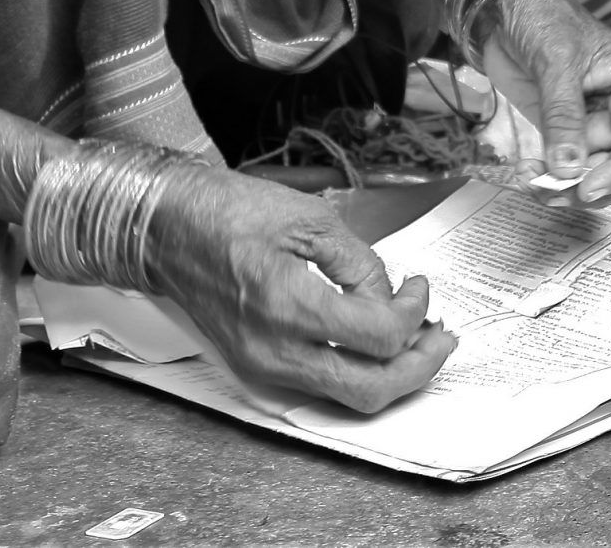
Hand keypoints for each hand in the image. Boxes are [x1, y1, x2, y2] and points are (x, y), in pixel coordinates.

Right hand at [143, 161, 455, 412]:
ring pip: (347, 398)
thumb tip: (388, 299)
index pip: (379, 335)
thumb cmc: (231, 212)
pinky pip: (321, 386)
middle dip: (419, 367)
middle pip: (369, 389)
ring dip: (392, 374)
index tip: (419, 287)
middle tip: (441, 337)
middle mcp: (275, 349)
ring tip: (416, 341)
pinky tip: (372, 343)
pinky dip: (356, 370)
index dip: (414, 312)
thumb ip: (362, 264)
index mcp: (289, 304)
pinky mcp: (258, 368)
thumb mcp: (312, 220)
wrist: (169, 230)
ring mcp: (264, 366)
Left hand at [475, 0, 610, 204]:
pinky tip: (528, 171)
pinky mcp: (573, 133)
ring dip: (568, 188)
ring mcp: (600, 123)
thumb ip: (563, 117)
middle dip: (594, 186)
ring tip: (534, 183)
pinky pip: (571, 169)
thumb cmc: (544, 18)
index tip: (588, 189)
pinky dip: (551, 179)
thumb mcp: (557, 63)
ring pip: (599, 175)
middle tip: (556, 194)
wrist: (506, 10)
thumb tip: (568, 169)